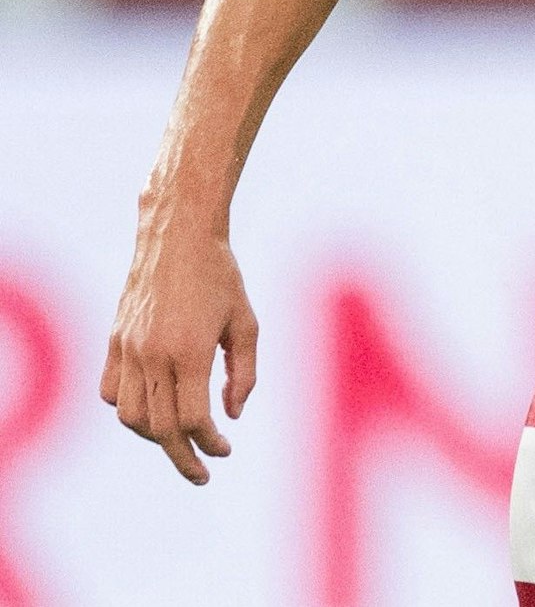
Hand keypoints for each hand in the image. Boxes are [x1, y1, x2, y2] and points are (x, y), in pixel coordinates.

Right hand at [100, 206, 258, 484]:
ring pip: (131, 417)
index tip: (225, 450)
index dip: (209, 443)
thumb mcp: (247, 323)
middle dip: (183, 458)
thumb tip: (232, 416)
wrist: (178, 237)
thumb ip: (244, 374)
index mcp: (189, 352)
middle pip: (161, 428)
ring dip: (155, 436)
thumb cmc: (221, 278)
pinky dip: (129, 410)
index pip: (192, 420)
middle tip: (203, 473)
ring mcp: (128, 349)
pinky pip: (111, 392)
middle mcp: (152, 355)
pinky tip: (153, 409)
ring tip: (180, 440)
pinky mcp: (114, 342)